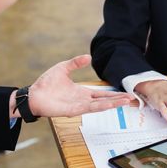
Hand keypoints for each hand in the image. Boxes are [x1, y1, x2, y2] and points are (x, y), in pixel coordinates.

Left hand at [10, 55, 133, 117]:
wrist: (33, 94)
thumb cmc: (46, 84)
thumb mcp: (63, 68)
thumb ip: (76, 63)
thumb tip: (89, 57)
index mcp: (82, 92)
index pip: (102, 94)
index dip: (114, 94)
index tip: (127, 93)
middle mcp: (83, 100)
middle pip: (105, 101)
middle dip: (119, 100)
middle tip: (133, 98)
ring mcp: (79, 106)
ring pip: (101, 105)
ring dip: (114, 104)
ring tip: (126, 101)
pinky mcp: (73, 110)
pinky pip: (89, 108)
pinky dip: (101, 107)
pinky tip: (110, 105)